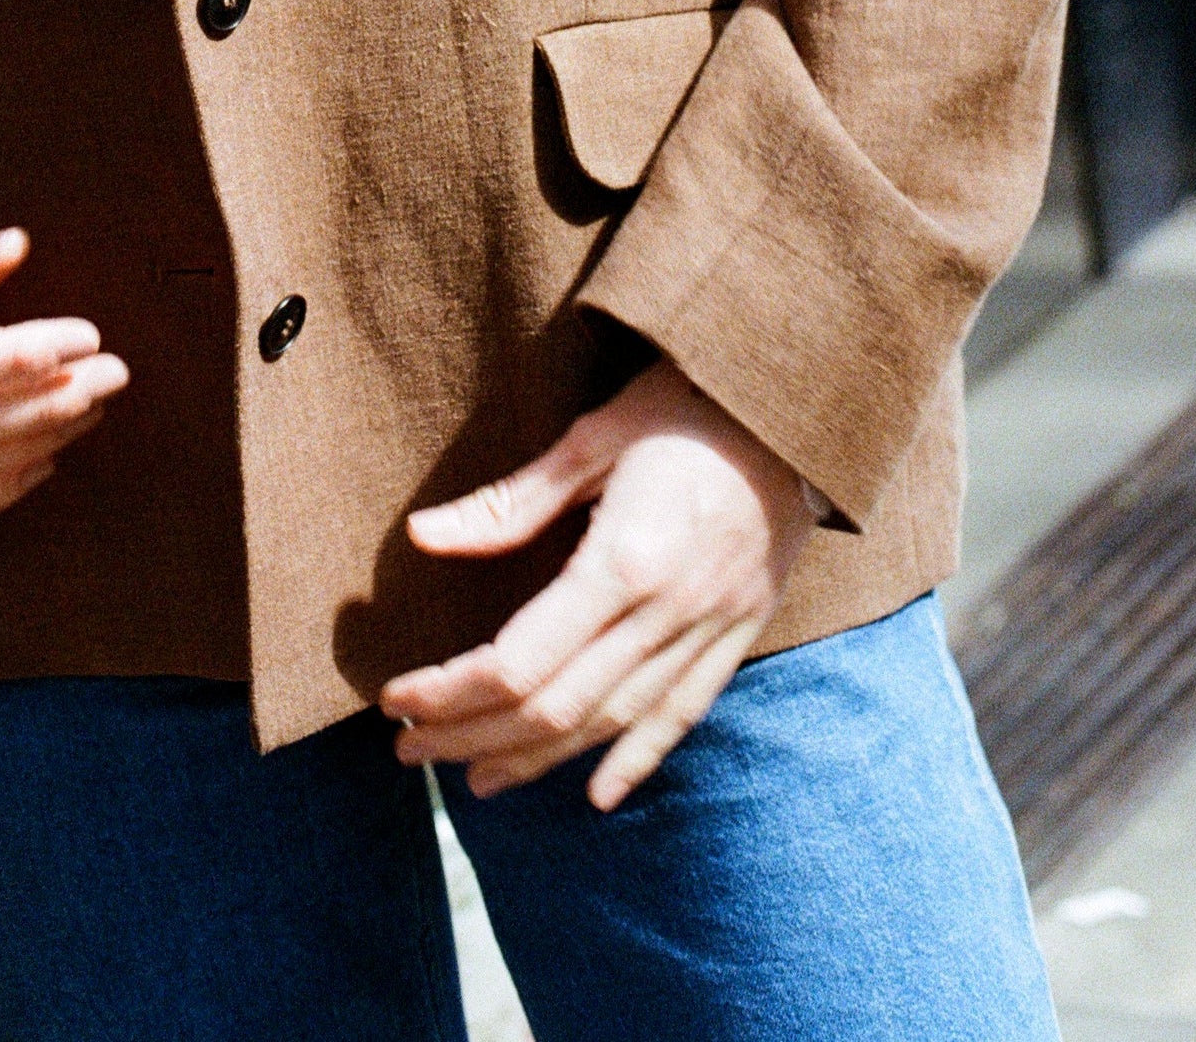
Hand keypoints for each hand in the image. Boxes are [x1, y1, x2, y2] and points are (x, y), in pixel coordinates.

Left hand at [381, 357, 813, 810]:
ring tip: (474, 777)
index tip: (397, 697)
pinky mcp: (740, 629)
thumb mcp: (594, 435)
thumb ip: (512, 502)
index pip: (521, 661)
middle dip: (472, 736)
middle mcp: (670, 611)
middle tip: (408, 749)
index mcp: (626, 559)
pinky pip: (685, 712)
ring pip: (614, 722)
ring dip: (538, 760)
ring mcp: (712, 628)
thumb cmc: (686, 402)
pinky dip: (639, 759)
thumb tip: (423, 536)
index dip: (451, 691)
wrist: (798, 401)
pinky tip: (598, 794)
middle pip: (557, 707)